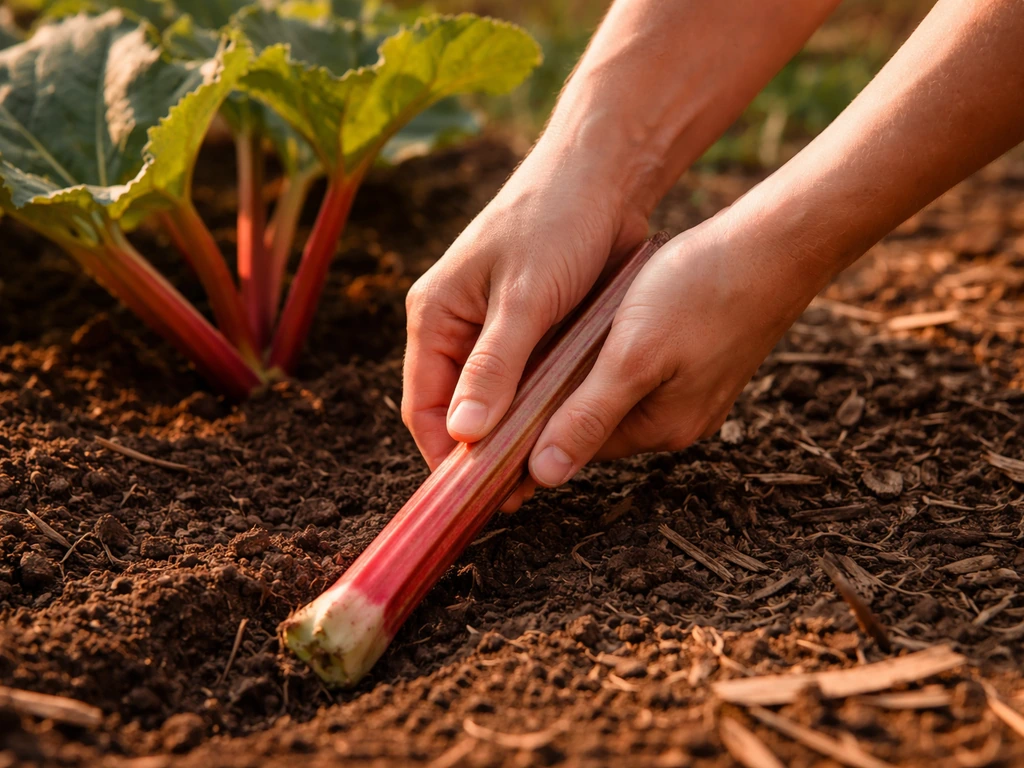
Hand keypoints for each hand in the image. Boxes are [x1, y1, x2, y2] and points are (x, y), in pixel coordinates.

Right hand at [402, 141, 648, 479]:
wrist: (603, 179)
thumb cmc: (554, 224)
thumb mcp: (522, 298)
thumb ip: (493, 367)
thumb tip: (462, 435)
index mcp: (434, 316)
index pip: (423, 406)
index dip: (443, 455)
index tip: (473, 496)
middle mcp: (457, 329)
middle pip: (458, 411)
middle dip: (482, 453)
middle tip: (517, 497)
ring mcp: (496, 333)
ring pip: (496, 403)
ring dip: (514, 437)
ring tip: (542, 476)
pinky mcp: (533, 333)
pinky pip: (529, 385)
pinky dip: (540, 411)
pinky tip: (562, 437)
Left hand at [527, 208, 828, 486]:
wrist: (774, 245)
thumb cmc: (700, 292)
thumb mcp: (632, 356)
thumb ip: (587, 415)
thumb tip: (544, 476)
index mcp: (659, 427)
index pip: (573, 444)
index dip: (527, 431)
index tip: (485, 418)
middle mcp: (675, 420)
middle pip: (591, 420)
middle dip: (551, 397)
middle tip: (504, 366)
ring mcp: (689, 391)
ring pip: (611, 391)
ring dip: (579, 372)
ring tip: (541, 339)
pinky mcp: (695, 361)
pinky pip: (636, 368)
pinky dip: (608, 353)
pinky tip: (592, 324)